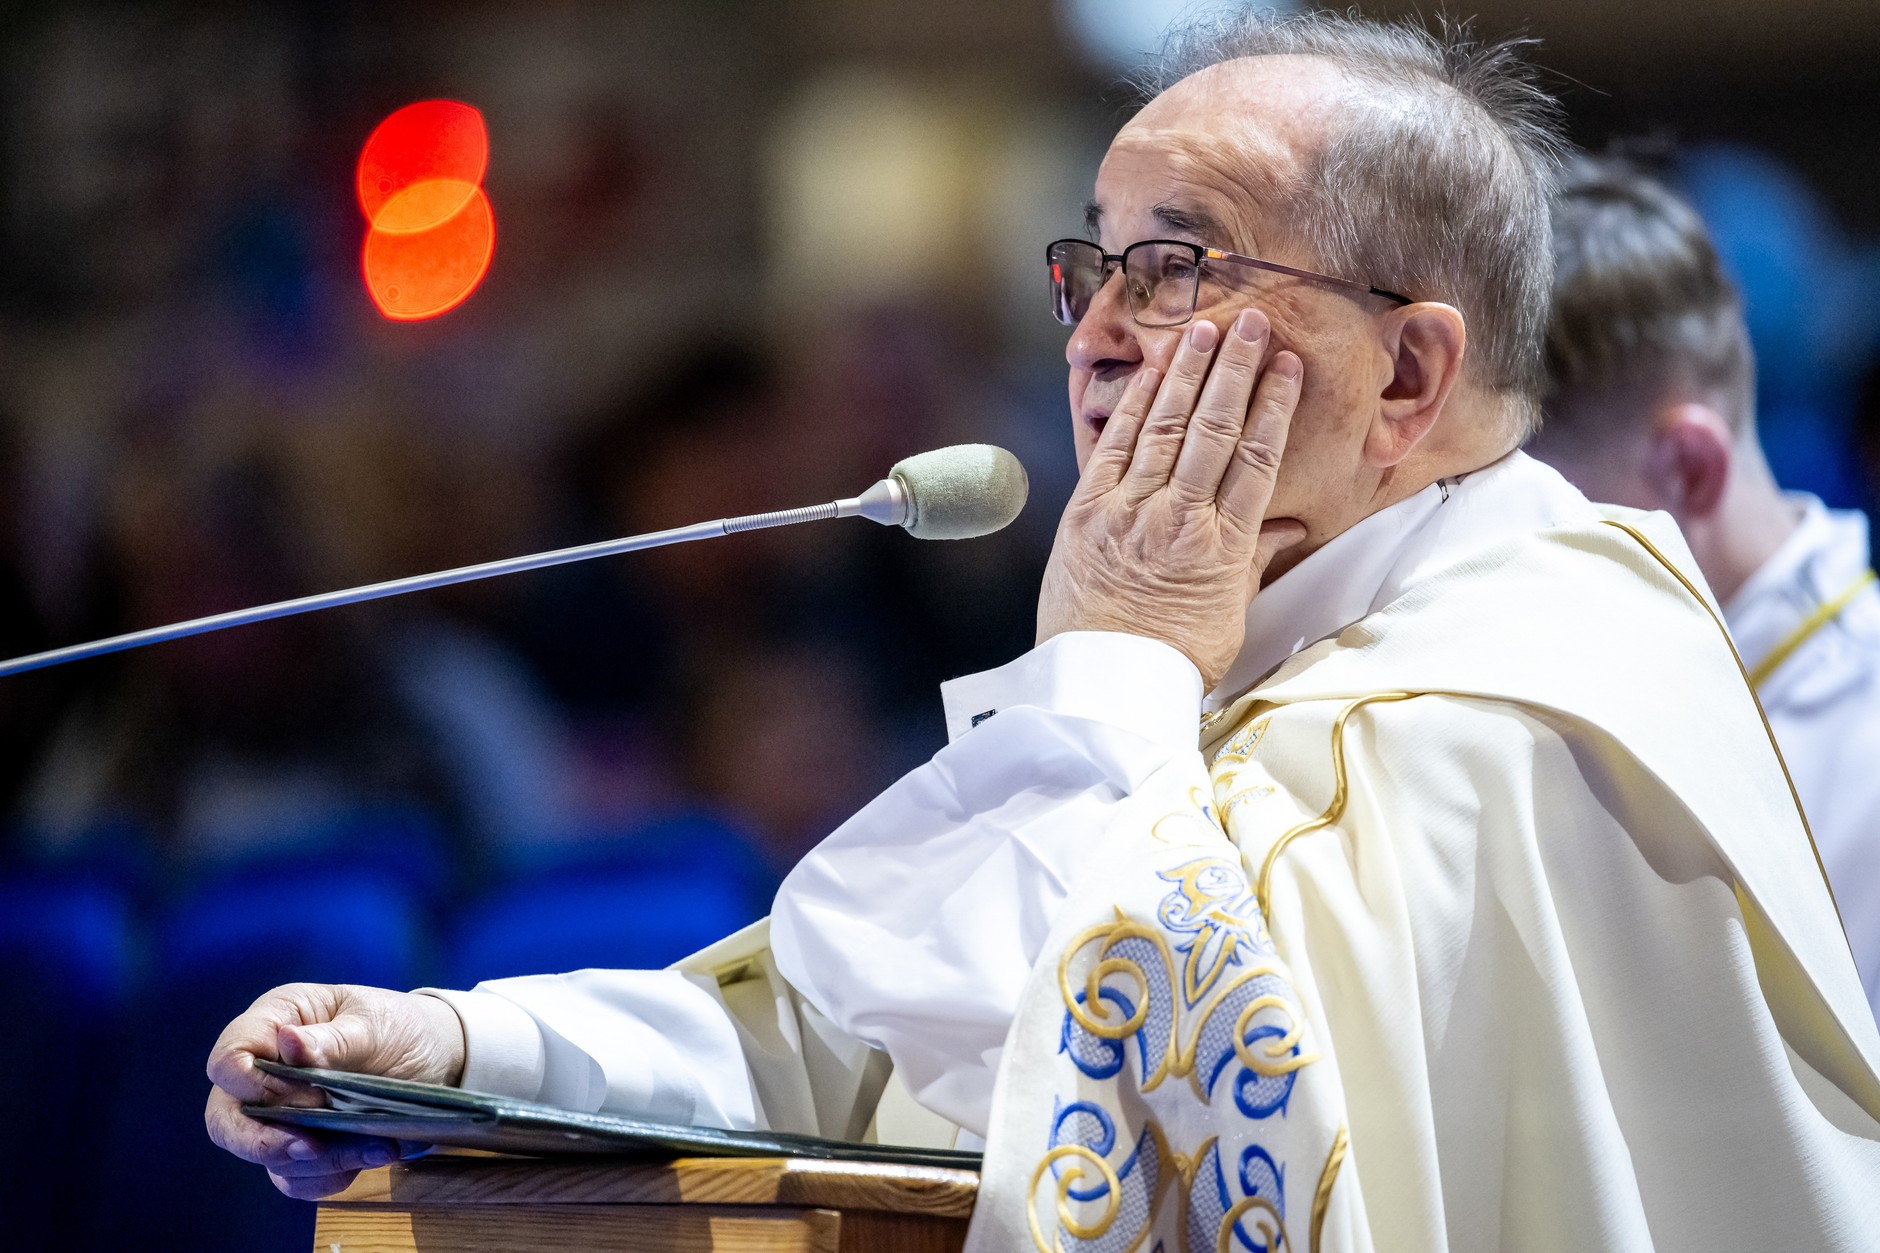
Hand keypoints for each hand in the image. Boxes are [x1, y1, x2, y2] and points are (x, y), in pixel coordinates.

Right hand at [204, 983, 465, 1199]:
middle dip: (265, 1141)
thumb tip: (288, 1042)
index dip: (253, 1085)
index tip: (307, 1094)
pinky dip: (332, 1176)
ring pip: (265, 1156)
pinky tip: (374, 1154)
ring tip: (376, 1146)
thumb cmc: (398, 1026)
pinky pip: (297, 1179)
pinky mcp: (304, 1149)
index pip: (230, 1060)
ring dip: (319, 1160)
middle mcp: (265, 1073)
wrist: (437, 1058)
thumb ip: (331, 1039)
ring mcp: (281, 1116)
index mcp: (273, 1024)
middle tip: (312, 1146)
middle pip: (226, 1121)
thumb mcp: (374, 1024)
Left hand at [1039, 308, 1307, 688]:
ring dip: (1185, 373)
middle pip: (1213, 430)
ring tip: (1204, 328)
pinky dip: (1133, 404)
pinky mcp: (1086, 512)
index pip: (1256, 461)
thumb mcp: (1229, 613)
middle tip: (1251, 322)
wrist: (1102, 684)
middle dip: (1234, 371)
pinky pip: (1114, 446)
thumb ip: (1253, 559)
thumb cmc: (1171, 656)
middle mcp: (1178, 519)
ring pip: (1164, 427)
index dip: (1274, 408)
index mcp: (1223, 546)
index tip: (1287, 368)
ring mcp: (1129, 511)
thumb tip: (1286, 526)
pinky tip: (1151, 372)